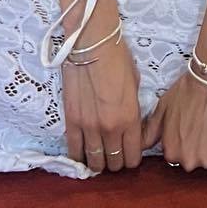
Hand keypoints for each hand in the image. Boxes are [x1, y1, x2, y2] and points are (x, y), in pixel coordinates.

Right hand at [59, 40, 142, 174]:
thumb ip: (132, 110)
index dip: (132, 158)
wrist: (92, 44)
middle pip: (114, 163)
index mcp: (130, 119)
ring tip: (98, 155)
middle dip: (115, 162)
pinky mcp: (71, 121)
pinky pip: (74, 151)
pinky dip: (79, 157)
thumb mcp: (135, 85)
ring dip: (98, 162)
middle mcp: (110, 129)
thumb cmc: (118, 58)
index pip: (133, 157)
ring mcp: (89, 127)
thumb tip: (130, 123)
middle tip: (113, 153)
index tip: (129, 153)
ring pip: (94, 162)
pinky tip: (82, 154)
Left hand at [142, 70, 206, 172]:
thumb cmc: (189, 89)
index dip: (183, 140)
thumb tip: (142, 145)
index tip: (188, 127)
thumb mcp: (163, 107)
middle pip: (194, 159)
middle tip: (202, 124)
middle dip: (197, 146)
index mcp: (171, 151)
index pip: (176, 155)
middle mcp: (188, 160)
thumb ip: (151, 130)